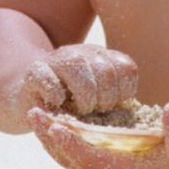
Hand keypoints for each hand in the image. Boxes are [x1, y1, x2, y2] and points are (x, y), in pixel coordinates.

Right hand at [18, 44, 137, 115]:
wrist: (28, 96)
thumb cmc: (69, 104)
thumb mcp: (96, 99)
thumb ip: (116, 99)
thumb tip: (139, 116)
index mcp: (101, 58)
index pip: (125, 67)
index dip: (124, 92)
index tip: (115, 106)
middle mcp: (81, 53)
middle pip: (104, 69)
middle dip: (105, 98)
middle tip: (96, 112)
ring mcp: (56, 59)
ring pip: (78, 66)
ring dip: (84, 96)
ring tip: (81, 110)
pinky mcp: (33, 71)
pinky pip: (48, 78)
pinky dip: (56, 94)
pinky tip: (57, 103)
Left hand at [28, 102, 168, 168]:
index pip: (90, 158)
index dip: (72, 144)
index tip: (55, 127)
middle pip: (70, 159)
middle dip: (50, 138)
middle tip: (33, 113)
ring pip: (68, 160)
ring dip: (50, 140)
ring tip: (35, 117)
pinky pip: (74, 158)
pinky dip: (60, 144)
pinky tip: (51, 126)